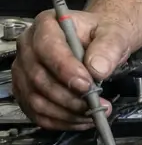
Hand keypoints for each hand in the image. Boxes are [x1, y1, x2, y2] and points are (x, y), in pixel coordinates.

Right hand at [11, 9, 132, 129]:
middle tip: (93, 103)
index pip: (48, 47)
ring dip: (65, 112)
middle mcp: (29, 47)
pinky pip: (37, 113)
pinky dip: (60, 120)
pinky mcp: (26, 92)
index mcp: (47, 24)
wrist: (99, 41)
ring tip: (92, 113)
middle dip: (68, 96)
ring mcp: (24, 71)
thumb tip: (97, 69)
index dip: (65, 69)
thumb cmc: (102, 34)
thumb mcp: (113, 32)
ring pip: (36, 100)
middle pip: (39, 78)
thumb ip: (108, 47)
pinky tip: (81, 119)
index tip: (86, 83)